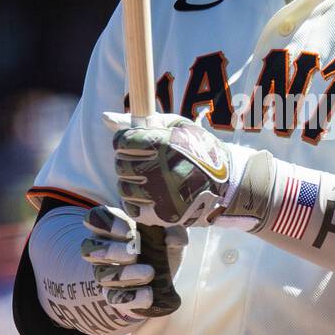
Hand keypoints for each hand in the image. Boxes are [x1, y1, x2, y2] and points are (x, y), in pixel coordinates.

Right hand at [80, 203, 187, 321]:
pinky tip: (148, 294)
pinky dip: (131, 298)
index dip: (106, 224)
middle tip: (133, 253)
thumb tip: (175, 238)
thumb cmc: (161, 244)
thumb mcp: (170, 233)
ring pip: (102, 276)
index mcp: (112, 227)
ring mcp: (106, 274)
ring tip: (149, 273)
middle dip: (110, 251)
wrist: (164, 276)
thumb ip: (173, 230)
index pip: (95, 219)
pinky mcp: (116, 296)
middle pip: (89, 248)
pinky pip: (115, 299)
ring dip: (124, 275)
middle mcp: (103, 250)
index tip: (128, 230)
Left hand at [102, 111, 258, 228]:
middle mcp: (163, 169)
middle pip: (121, 164)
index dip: (125, 141)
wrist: (229, 185)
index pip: (122, 141)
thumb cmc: (199, 150)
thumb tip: (105, 118)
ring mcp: (163, 194)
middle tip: (145, 162)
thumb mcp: (176, 127)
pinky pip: (132, 208)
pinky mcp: (164, 216)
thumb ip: (141, 121)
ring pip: (124, 187)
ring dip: (131, 182)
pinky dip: (137, 202)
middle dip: (128, 161)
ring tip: (149, 179)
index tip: (135, 143)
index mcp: (166, 143)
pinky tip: (151, 195)